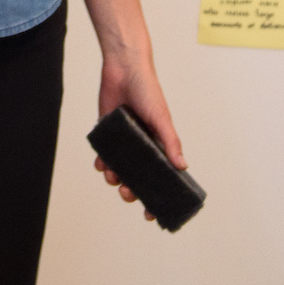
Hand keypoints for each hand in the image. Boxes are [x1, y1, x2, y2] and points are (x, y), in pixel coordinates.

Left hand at [91, 51, 184, 220]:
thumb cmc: (149, 92)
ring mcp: (123, 141)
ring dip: (113, 177)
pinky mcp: (107, 133)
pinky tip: (100, 162)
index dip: (155, 197)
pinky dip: (101, 163)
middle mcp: (141, 146)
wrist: (123, 70)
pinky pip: (103, 155)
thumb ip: (170, 142)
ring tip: (111, 174)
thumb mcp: (161, 119)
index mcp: (158, 145)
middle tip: (127, 191)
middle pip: (136, 178)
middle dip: (131, 190)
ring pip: (118, 170)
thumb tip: (182, 166)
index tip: (151, 214)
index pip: (159, 177)